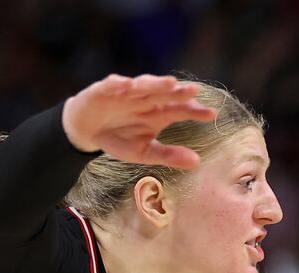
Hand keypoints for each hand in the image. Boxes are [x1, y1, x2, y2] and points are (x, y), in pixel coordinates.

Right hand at [61, 74, 215, 167]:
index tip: (212, 114)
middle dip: (179, 92)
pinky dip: (119, 84)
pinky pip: (112, 84)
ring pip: (143, 85)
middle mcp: (146, 100)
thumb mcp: (144, 152)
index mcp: (158, 114)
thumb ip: (169, 155)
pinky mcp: (103, 90)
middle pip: (165, 94)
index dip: (195, 111)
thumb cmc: (119, 139)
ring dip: (155, 83)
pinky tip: (128, 84)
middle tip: (194, 91)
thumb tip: (197, 162)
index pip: (181, 110)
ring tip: (169, 83)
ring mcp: (125, 93)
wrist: (87, 132)